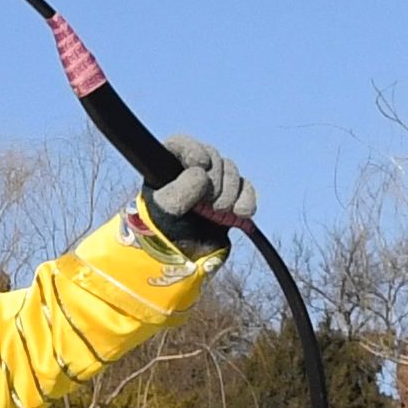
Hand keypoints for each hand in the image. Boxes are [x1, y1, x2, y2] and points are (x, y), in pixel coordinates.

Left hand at [143, 135, 255, 251]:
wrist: (179, 262)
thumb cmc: (161, 235)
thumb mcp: (163, 213)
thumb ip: (179, 191)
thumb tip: (201, 173)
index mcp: (166, 170)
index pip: (180, 145)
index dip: (194, 150)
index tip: (200, 164)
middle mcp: (190, 173)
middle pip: (213, 158)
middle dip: (215, 181)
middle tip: (208, 203)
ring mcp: (212, 185)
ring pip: (231, 171)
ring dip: (230, 192)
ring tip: (219, 211)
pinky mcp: (230, 199)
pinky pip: (246, 188)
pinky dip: (247, 200)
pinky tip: (242, 213)